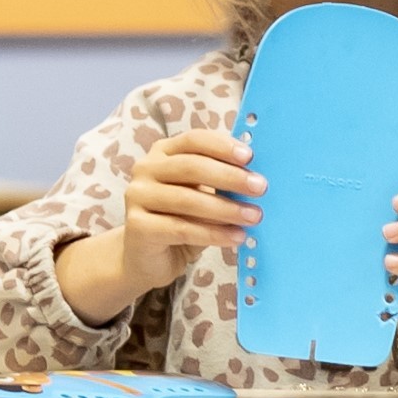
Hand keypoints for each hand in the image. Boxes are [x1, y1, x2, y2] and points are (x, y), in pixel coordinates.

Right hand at [58, 127, 266, 324]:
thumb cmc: (181, 220)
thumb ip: (220, 182)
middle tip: (260, 188)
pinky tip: (236, 237)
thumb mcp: (201, 195)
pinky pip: (181, 228)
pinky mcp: (136, 226)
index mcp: (163, 152)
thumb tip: (256, 177)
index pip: (194, 140)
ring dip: (226, 208)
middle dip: (230, 177)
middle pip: (191, 166)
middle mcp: (145, 168)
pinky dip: (213, 234)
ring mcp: (137, 196)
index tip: (250, 157)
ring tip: (254, 217)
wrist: (148, 258)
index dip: (222, 146)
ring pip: (187, 199)